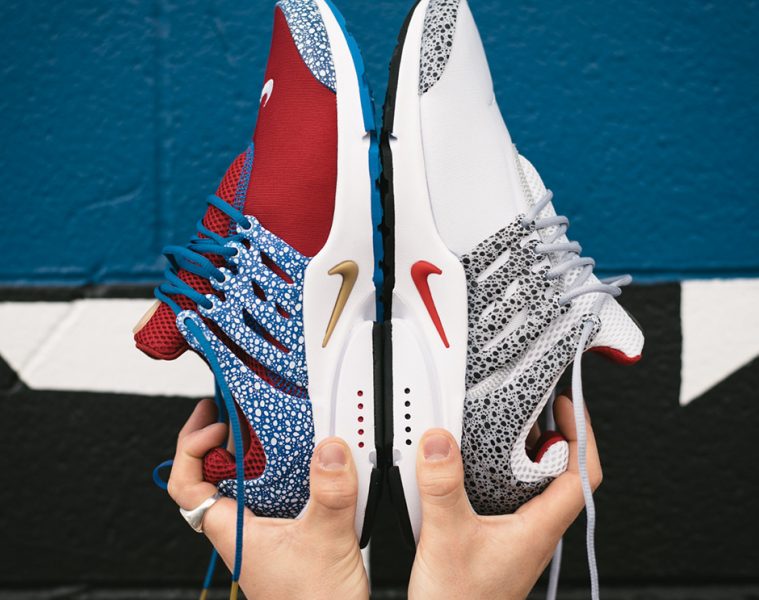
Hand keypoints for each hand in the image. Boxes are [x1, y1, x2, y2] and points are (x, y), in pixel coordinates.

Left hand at [167, 399, 368, 599]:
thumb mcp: (325, 541)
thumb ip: (329, 493)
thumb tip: (330, 450)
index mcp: (233, 529)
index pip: (185, 483)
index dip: (191, 446)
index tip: (215, 423)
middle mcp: (242, 529)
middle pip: (210, 476)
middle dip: (216, 439)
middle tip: (228, 409)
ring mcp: (262, 532)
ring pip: (241, 485)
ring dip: (247, 455)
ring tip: (257, 428)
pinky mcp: (285, 534)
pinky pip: (271, 494)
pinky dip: (278, 471)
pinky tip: (299, 462)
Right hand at [408, 394, 601, 599]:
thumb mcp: (447, 538)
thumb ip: (442, 488)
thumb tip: (439, 442)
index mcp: (538, 528)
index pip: (582, 475)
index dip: (582, 434)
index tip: (567, 405)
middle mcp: (535, 530)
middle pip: (564, 474)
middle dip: (556, 434)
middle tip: (540, 405)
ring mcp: (519, 536)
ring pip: (539, 485)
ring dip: (531, 452)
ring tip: (515, 426)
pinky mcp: (500, 539)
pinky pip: (515, 496)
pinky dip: (507, 471)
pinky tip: (481, 465)